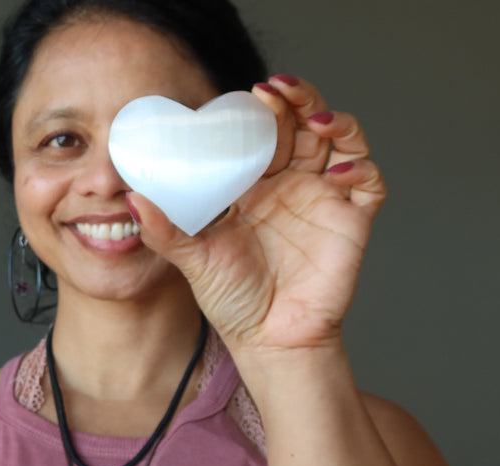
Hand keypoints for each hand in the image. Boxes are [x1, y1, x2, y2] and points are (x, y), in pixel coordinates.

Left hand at [129, 75, 386, 356]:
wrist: (269, 341)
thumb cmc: (232, 300)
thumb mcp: (191, 260)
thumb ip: (164, 230)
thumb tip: (131, 198)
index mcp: (254, 184)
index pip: (263, 131)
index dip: (262, 109)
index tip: (249, 94)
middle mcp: (292, 184)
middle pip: (304, 124)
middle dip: (297, 100)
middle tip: (278, 92)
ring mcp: (324, 199)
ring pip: (342, 142)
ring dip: (336, 122)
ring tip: (316, 120)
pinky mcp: (352, 221)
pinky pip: (368, 184)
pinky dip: (361, 169)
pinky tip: (338, 173)